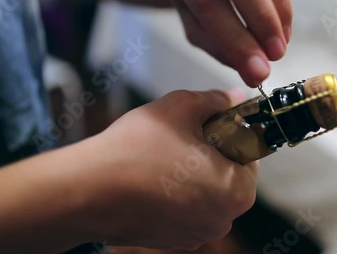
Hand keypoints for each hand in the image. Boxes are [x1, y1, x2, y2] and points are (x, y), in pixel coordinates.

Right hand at [84, 89, 257, 250]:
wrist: (86, 190)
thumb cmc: (137, 148)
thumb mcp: (183, 107)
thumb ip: (217, 100)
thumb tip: (235, 97)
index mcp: (237, 190)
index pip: (250, 153)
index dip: (232, 132)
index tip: (211, 123)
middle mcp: (223, 220)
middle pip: (228, 174)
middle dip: (212, 152)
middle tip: (184, 135)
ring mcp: (196, 234)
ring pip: (206, 192)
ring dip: (193, 172)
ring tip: (165, 154)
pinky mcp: (172, 240)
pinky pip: (185, 208)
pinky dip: (176, 192)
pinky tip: (152, 176)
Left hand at [160, 0, 299, 86]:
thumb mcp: (188, 12)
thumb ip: (214, 40)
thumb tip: (249, 67)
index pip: (206, 2)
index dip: (236, 39)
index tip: (257, 70)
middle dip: (264, 21)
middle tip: (277, 54)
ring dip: (281, 9)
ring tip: (282, 38)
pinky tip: (279, 10)